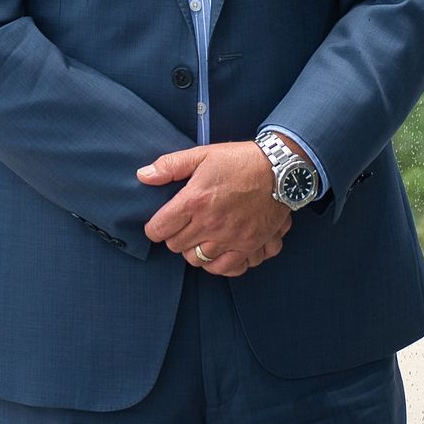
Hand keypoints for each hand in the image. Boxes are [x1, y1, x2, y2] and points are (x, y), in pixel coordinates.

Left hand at [138, 142, 291, 277]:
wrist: (280, 168)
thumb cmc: (240, 160)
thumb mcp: (202, 155)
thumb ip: (170, 166)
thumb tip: (142, 176)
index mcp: (195, 201)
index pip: (159, 230)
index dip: (155, 227)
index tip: (162, 222)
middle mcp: (210, 224)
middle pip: (176, 247)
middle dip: (175, 236)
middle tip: (184, 224)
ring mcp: (231, 238)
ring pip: (197, 261)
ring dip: (195, 250)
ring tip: (201, 236)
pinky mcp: (250, 246)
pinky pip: (225, 269)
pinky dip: (218, 264)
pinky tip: (218, 250)